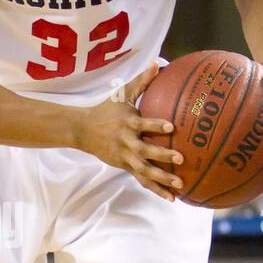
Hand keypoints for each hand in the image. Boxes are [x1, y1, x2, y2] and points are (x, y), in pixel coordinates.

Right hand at [74, 61, 183, 200]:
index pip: (143, 124)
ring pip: (144, 170)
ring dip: (162, 178)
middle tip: (180, 158)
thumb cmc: (106, 110)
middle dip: (161, 155)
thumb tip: (158, 63)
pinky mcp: (125, 167)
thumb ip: (142, 82)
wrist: (82, 131)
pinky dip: (156, 189)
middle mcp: (126, 142)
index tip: (171, 126)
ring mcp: (125, 157)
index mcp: (127, 123)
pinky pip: (142, 180)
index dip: (155, 125)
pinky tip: (172, 198)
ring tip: (179, 185)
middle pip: (144, 151)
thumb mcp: (121, 94)